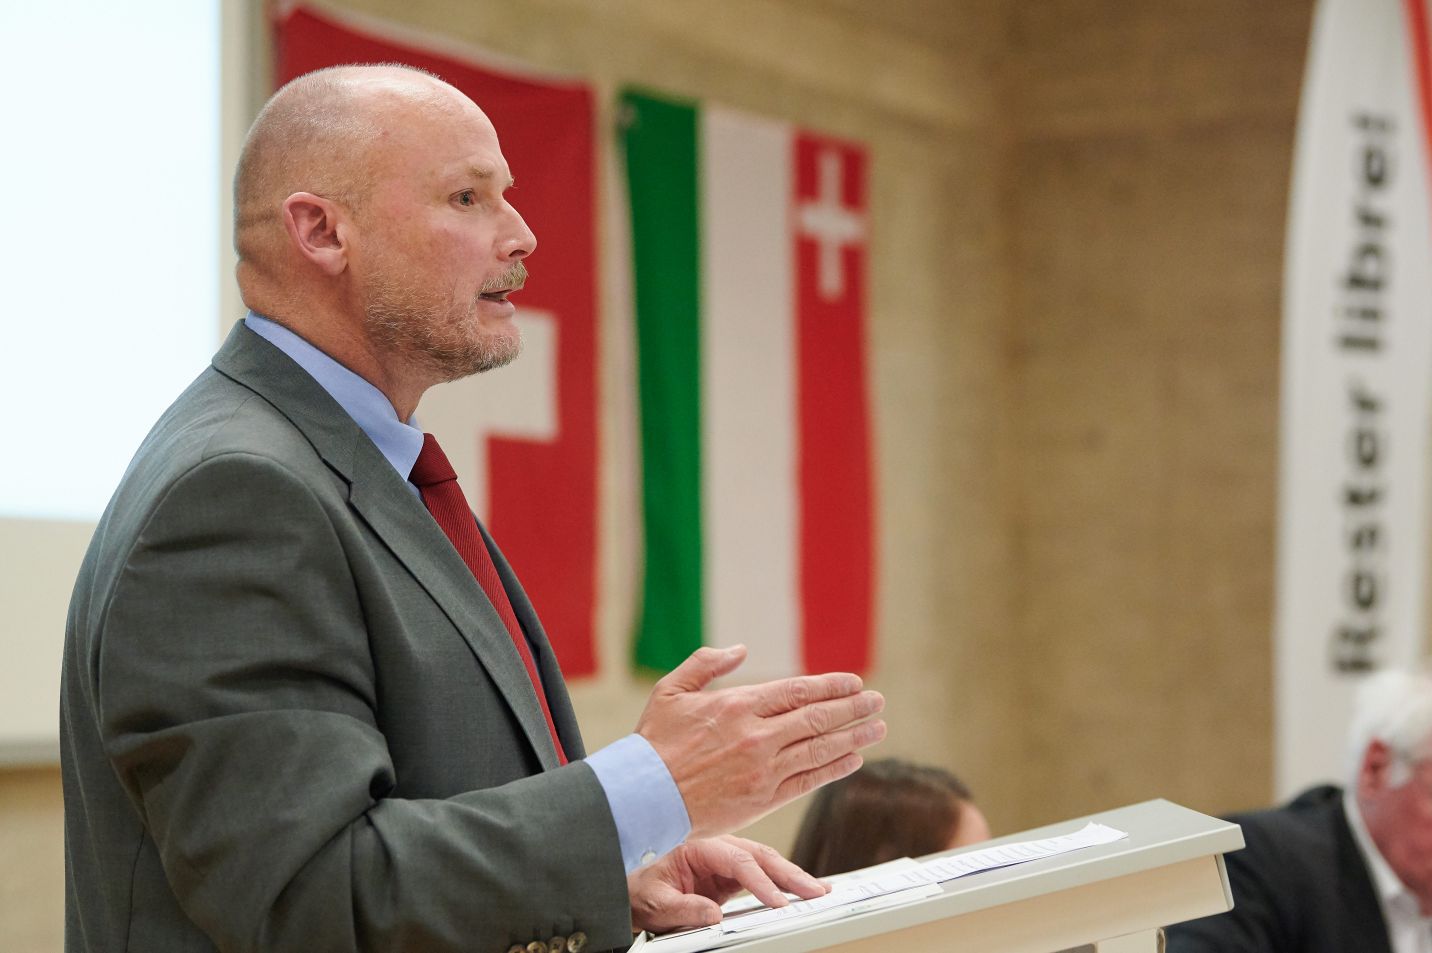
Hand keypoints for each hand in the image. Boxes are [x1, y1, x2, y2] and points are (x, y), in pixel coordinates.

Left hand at [628, 835, 828, 933]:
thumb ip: (683, 909)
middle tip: (815, 892)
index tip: (777, 902)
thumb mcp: (654, 903)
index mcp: (697, 846)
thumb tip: (714, 916)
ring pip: (765, 863)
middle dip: (790, 874)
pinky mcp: (729, 877)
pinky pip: (761, 876)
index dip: (760, 881)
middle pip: (759, 856)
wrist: (626, 887)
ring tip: (818, 890)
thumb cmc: (635, 888)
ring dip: (792, 877)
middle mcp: (715, 849)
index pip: (737, 860)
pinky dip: (783, 883)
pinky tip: (801, 889)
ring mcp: (724, 862)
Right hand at [635, 645, 885, 837]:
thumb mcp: (672, 690)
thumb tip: (740, 649)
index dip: (831, 686)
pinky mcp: (763, 799)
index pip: (797, 691)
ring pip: (820, 749)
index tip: (855, 683)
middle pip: (817, 718)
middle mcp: (757, 736)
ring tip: (877, 728)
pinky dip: (834, 769)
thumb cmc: (654, 743)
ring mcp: (763, 770)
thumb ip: (707, 663)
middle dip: (853, 709)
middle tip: (877, 702)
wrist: (644, 798)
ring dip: (853, 737)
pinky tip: (853, 760)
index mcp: (737, 705)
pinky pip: (808, 781)